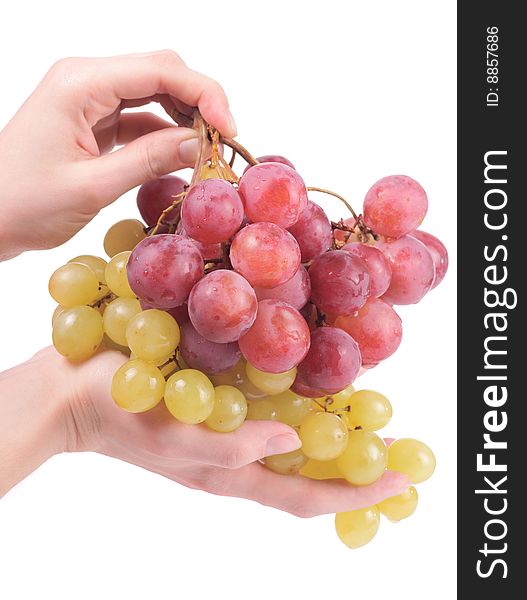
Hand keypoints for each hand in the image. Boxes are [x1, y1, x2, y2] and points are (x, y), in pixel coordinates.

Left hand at [0, 50, 235, 259]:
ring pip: (155, 93)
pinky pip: (141, 116)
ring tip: (206, 151)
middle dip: (199, 103)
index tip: (229, 131)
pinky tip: (181, 156)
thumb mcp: (92, 186)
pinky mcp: (94, 120)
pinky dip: (166, 134)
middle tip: (222, 143)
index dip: (204, 94)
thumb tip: (201, 145)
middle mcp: (87, 80)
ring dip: (185, 118)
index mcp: (81, 84)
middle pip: (161, 73)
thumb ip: (148, 160)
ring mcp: (90, 99)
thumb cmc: (24, 203)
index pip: (160, 69)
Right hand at [41, 348, 405, 516]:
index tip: (400, 481)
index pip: (306, 496)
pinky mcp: (215, 406)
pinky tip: (310, 381)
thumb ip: (231, 447)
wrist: (72, 395)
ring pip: (292, 443)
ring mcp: (225, 432)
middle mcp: (235, 458)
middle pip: (306, 473)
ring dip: (329, 435)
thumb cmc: (118, 415)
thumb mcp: (171, 438)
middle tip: (394, 447)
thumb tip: (292, 438)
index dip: (355, 493)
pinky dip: (296, 404)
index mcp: (228, 475)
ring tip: (365, 416)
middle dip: (352, 466)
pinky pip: (267, 411)